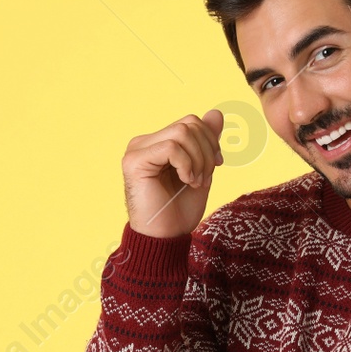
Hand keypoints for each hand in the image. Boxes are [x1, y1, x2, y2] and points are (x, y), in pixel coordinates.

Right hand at [122, 109, 224, 238]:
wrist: (165, 238)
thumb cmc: (178, 210)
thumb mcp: (201, 169)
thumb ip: (206, 142)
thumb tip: (216, 113)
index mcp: (157, 143)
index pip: (190, 122)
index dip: (210, 141)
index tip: (216, 166)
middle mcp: (144, 142)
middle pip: (188, 124)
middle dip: (206, 151)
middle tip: (204, 178)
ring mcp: (136, 150)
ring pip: (182, 133)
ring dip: (198, 160)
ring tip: (195, 182)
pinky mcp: (134, 161)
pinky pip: (171, 148)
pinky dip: (186, 165)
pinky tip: (186, 181)